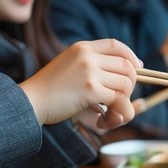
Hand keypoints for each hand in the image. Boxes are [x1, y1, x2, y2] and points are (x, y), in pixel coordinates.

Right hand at [19, 39, 139, 129]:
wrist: (29, 102)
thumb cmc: (48, 91)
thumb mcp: (69, 67)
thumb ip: (91, 66)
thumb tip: (124, 78)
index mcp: (82, 48)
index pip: (116, 45)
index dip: (131, 56)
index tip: (138, 68)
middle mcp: (88, 56)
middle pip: (127, 67)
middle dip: (130, 88)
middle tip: (119, 103)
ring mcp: (89, 71)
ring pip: (126, 85)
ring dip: (123, 106)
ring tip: (110, 118)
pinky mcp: (90, 89)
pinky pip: (118, 101)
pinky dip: (116, 116)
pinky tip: (103, 122)